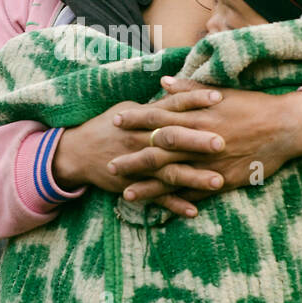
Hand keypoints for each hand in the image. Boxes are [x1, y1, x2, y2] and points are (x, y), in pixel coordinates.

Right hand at [51, 97, 226, 217]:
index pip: (173, 106)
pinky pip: (157, 197)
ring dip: (193, 177)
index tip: (218, 98)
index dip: (194, 100)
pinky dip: (174, 204)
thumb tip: (180, 91)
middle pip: (172, 138)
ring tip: (218, 180)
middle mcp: (142, 140)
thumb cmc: (108, 126)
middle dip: (197, 141)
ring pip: (169, 171)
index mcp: (144, 118)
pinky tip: (194, 211)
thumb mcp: (130, 109)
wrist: (77, 152)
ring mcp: (139, 165)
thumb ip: (157, 105)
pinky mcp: (135, 185)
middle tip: (223, 142)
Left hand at [107, 76, 301, 202]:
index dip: (136, 119)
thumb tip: (163, 83)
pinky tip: (161, 210)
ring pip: (172, 177)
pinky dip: (177, 201)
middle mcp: (199, 140)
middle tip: (109, 165)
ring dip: (148, 186)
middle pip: (158, 151)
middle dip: (132, 158)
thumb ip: (189, 91)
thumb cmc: (253, 106)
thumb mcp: (221, 93)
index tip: (116, 120)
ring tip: (125, 194)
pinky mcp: (223, 180)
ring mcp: (210, 163)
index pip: (158, 117)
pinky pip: (195, 193)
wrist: (285, 127)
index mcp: (197, 116)